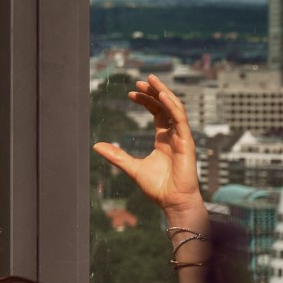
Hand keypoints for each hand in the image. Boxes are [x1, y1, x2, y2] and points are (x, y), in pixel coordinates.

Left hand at [93, 74, 203, 223]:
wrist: (172, 201)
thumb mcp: (132, 167)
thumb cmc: (158, 188)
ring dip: (164, 93)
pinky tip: (162, 95)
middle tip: (141, 81)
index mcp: (164, 139)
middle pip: (166, 106)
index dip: (146, 101)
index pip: (157, 113)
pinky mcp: (187, 142)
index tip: (131, 93)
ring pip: (175, 108)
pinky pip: (180, 119)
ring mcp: (182, 137)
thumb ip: (116, 156)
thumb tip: (95, 145)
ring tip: (151, 81)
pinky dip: (172, 105)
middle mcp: (174, 135)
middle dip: (155, 91)